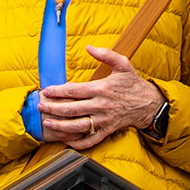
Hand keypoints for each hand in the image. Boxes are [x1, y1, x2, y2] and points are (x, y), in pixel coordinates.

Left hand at [37, 45, 162, 152]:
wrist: (148, 103)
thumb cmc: (133, 83)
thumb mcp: (123, 64)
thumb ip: (106, 54)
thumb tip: (88, 47)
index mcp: (101, 89)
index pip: (74, 91)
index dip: (57, 91)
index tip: (46, 91)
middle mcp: (100, 106)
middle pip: (71, 109)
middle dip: (53, 108)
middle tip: (41, 106)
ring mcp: (103, 121)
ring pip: (77, 126)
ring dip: (60, 125)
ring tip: (47, 122)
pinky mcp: (106, 131)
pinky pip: (89, 140)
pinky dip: (76, 142)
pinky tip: (65, 138)